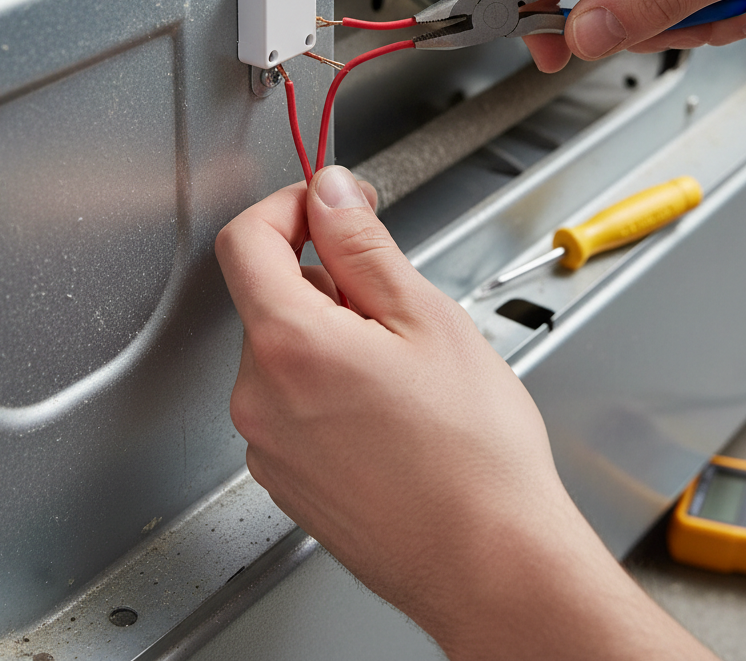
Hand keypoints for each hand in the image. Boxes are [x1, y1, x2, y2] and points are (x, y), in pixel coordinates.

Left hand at [216, 167, 717, 660]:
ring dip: (333, 336)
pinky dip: (329, 386)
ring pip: (286, 352)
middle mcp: (258, 398)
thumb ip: (363, 245)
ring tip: (405, 373)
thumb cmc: (473, 454)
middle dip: (328, 281)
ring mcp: (267, 446)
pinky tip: (390, 413)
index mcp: (289, 344)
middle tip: (396, 307)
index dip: (289, 207)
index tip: (328, 206)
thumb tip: (330, 193)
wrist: (489, 562)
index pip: (244, 240)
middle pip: (270, 297)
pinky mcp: (285, 478)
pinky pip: (292, 403)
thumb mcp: (425, 318)